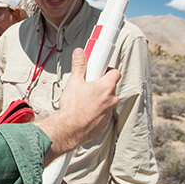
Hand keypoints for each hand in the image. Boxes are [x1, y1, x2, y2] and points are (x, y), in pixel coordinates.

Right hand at [35, 48, 118, 162]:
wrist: (69, 130)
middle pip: (110, 87)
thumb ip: (79, 66)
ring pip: (106, 101)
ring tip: (83, 100)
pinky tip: (84, 111)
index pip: (115, 72)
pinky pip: (103, 113)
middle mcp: (111, 99)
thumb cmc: (72, 108)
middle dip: (100, 85)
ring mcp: (109, 112)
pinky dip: (96, 111)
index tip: (99, 70)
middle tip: (87, 86)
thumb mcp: (74, 82)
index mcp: (106, 87)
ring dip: (98, 99)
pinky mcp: (104, 122)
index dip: (106, 70)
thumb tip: (80, 53)